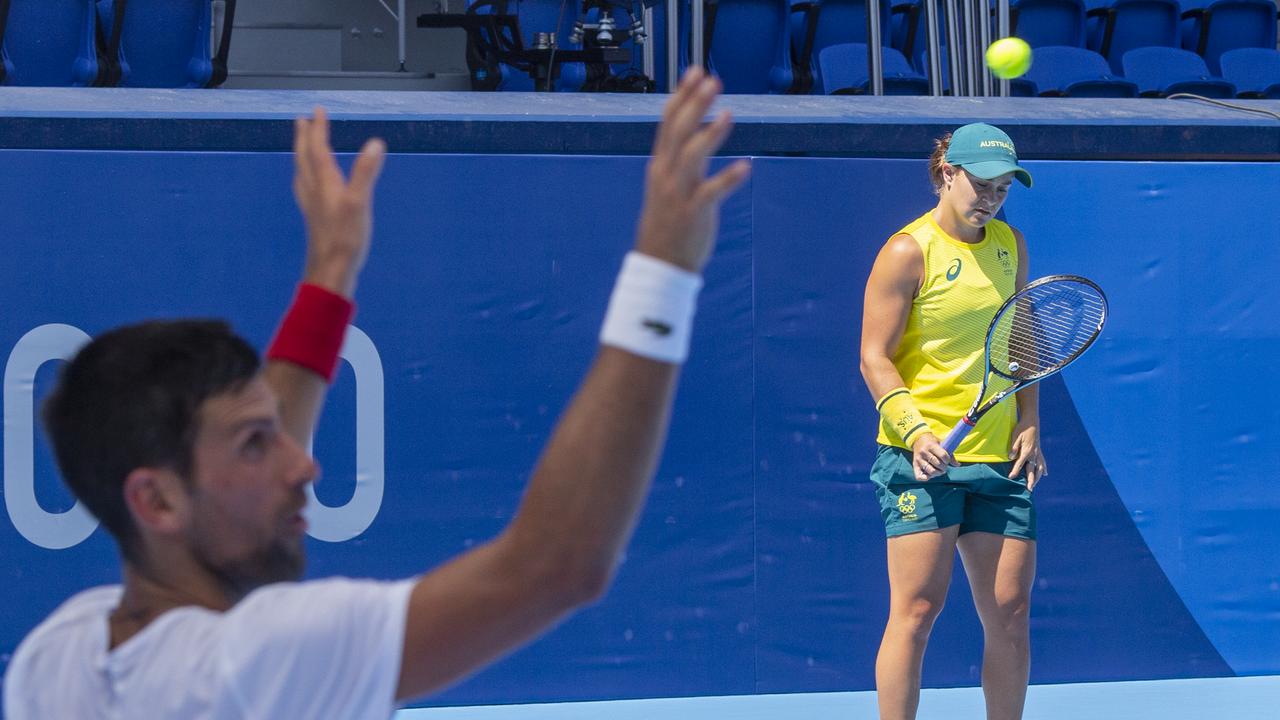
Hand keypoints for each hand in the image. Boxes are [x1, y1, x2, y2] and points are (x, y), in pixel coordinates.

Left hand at [292, 107, 386, 297]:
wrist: (330, 271)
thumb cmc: (346, 238)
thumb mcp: (360, 203)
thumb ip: (366, 172)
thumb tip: (375, 143)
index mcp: (325, 183)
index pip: (318, 149)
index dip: (318, 128)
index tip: (318, 110)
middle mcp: (314, 191)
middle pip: (304, 158)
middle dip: (304, 138)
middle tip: (302, 121)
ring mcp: (312, 206)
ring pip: (302, 173)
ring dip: (301, 155)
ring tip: (302, 147)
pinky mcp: (315, 219)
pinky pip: (305, 188)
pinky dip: (306, 177)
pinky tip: (310, 186)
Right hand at [634, 68, 750, 272]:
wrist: (660, 265)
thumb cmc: (667, 223)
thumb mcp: (665, 185)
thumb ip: (677, 159)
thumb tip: (692, 131)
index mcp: (660, 166)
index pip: (668, 122)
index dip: (682, 96)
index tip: (696, 72)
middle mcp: (667, 175)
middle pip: (679, 131)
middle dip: (695, 104)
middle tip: (713, 81)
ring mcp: (679, 194)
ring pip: (692, 157)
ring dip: (710, 134)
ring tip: (728, 114)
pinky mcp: (695, 213)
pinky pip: (712, 192)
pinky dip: (728, 179)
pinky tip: (746, 167)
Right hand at [911, 433, 957, 481]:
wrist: (918, 439)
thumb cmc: (932, 442)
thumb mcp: (941, 444)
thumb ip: (949, 455)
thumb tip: (957, 465)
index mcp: (931, 446)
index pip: (943, 455)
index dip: (948, 460)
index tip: (947, 460)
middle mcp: (923, 452)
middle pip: (937, 464)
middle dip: (944, 467)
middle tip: (944, 466)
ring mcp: (918, 459)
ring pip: (930, 470)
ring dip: (938, 473)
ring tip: (939, 471)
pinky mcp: (915, 465)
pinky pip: (919, 476)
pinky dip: (925, 478)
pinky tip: (930, 476)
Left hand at [1008, 419, 1046, 489]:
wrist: (1031, 422)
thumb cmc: (1021, 428)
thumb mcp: (1015, 436)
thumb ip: (1013, 447)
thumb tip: (1010, 457)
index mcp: (1026, 450)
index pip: (1019, 463)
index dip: (1015, 471)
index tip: (1011, 477)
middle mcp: (1034, 454)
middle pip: (1032, 470)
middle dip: (1030, 480)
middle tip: (1029, 489)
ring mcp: (1038, 453)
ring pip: (1039, 468)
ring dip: (1037, 478)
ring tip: (1034, 485)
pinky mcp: (1039, 451)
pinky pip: (1043, 462)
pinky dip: (1043, 469)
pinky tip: (1044, 474)